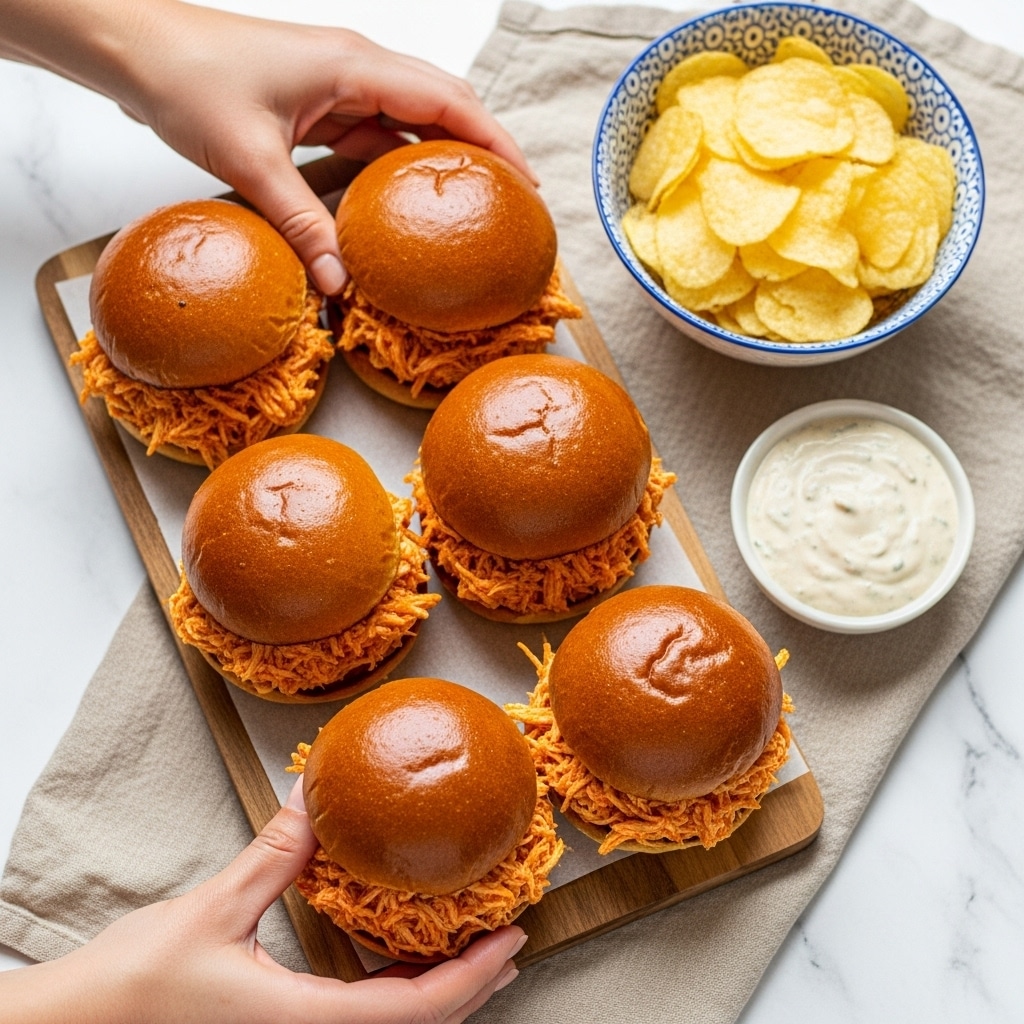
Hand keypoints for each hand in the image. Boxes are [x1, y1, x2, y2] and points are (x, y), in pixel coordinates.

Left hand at [0, 0, 533, 294]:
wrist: (135, 47)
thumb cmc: (187, 79)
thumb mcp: (251, 159)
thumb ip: (301, 222)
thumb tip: (338, 283)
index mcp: (354, 66)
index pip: (448, 101)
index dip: (495, 142)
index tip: (526, 186)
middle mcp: (357, 69)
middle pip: (442, 108)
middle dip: (481, 152)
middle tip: (509, 205)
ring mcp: (339, 86)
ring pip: (409, 123)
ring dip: (438, 163)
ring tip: (468, 211)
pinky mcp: (319, 105)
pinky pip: (373, 137)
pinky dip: (393, 169)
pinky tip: (402, 206)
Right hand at [0, 777, 525, 1023]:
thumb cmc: (133, 988)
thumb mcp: (213, 910)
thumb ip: (274, 856)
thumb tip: (314, 798)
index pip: (413, 1012)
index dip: (471, 977)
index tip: (512, 939)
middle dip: (472, 987)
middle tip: (511, 941)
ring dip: (440, 995)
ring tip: (475, 952)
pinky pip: (358, 1023)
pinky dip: (398, 997)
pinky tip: (401, 968)